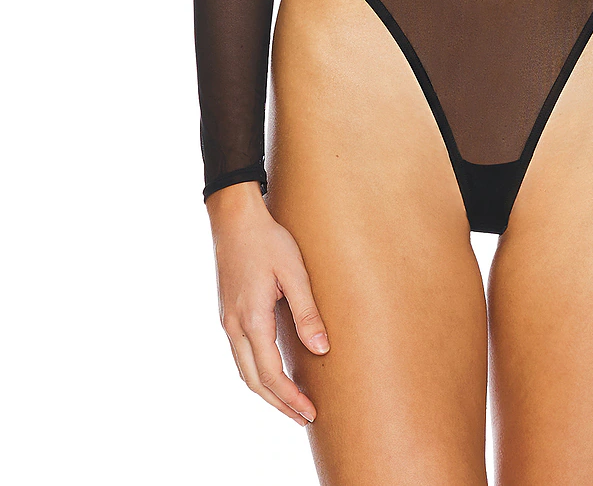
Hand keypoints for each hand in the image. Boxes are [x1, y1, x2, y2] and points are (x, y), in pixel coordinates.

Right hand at [206, 181, 329, 424]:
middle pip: (254, 381)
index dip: (291, 398)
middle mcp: (234, 326)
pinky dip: (257, 373)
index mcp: (252, 319)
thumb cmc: (267, 240)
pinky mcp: (228, 313)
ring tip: (291, 403)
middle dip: (279, 404)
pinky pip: (241, 355)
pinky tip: (273, 372)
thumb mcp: (294, 272)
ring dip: (267, 391)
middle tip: (304, 418)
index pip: (271, 374)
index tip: (311, 413)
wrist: (234, 218)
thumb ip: (307, 312)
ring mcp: (228, 321)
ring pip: (244, 371)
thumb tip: (322, 350)